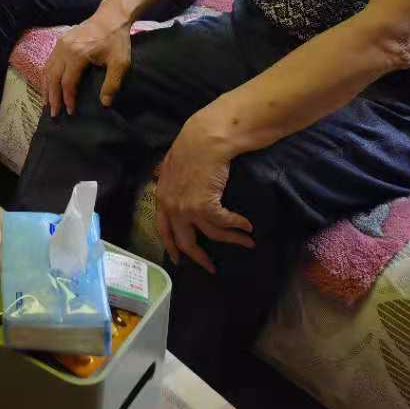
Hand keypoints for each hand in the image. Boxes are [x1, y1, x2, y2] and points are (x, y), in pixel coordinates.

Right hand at [45, 13, 132, 116]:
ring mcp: (60, 44)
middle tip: (53, 114)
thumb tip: (104, 103)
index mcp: (77, 55)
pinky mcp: (60, 41)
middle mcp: (64, 50)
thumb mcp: (120, 63)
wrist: (111, 16)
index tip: (70, 112)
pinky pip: (49, 61)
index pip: (67, 82)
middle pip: (53, 77)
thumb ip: (112, 83)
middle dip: (52, 97)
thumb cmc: (117, 41)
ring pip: (48, 69)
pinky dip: (47, 75)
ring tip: (47, 102)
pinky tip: (48, 84)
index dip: (68, 99)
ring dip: (46, 87)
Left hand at [153, 114, 254, 272]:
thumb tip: (163, 181)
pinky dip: (238, 226)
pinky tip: (247, 226)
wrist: (204, 140)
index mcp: (162, 198)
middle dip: (199, 257)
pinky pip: (225, 223)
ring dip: (231, 239)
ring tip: (246, 242)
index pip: (163, 229)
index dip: (171, 246)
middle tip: (210, 267)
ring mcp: (188, 208)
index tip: (178, 259)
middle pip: (185, 241)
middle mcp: (172, 207)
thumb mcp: (171, 165)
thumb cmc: (190, 148)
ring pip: (212, 234)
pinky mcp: (206, 206)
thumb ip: (167, 179)